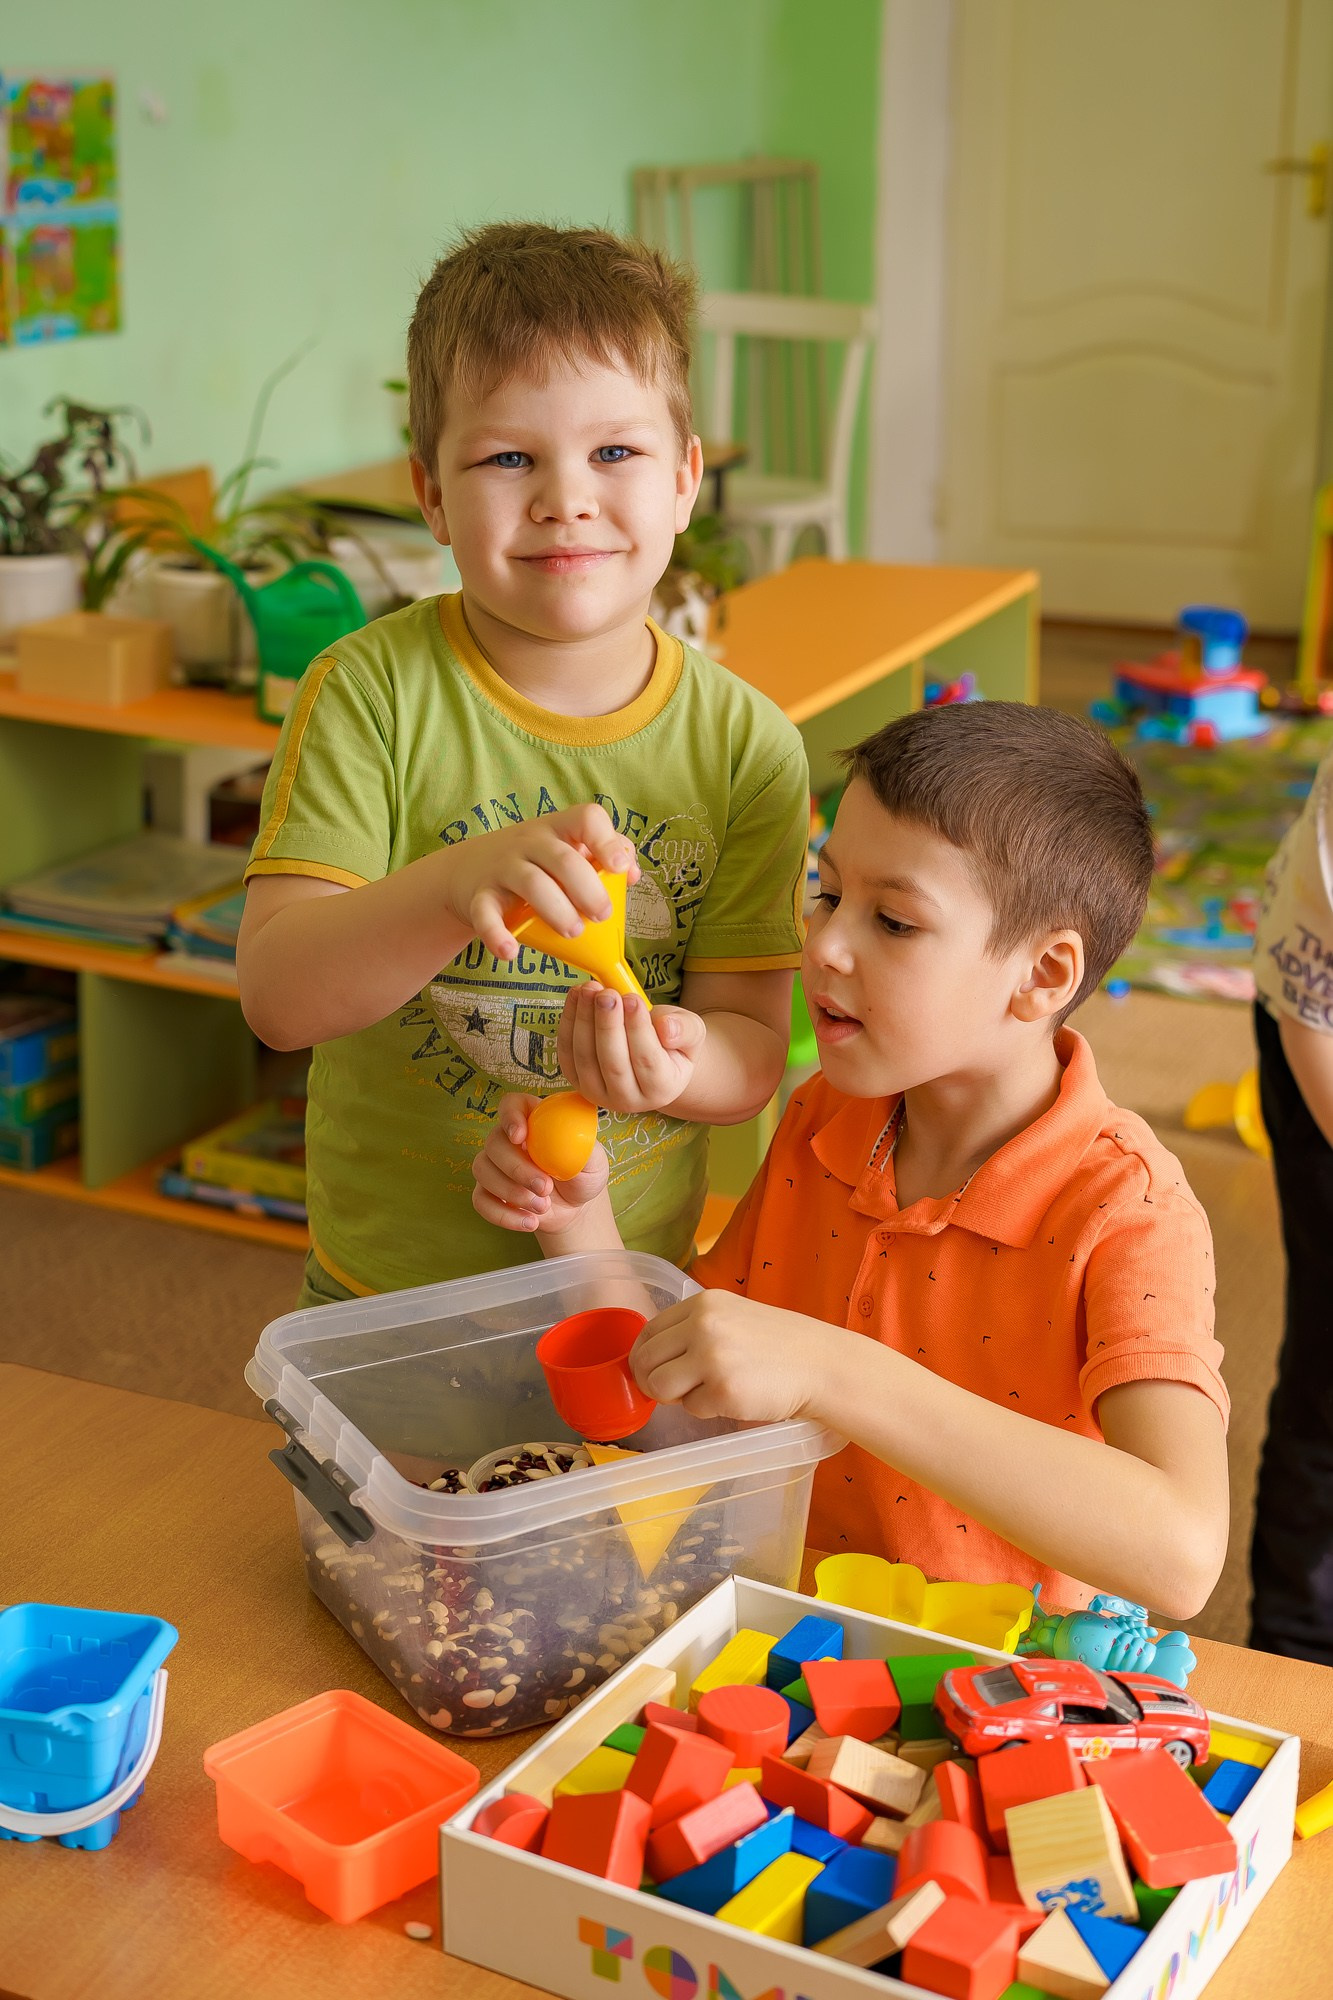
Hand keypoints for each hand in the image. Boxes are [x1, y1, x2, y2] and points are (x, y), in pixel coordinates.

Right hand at [442, 804, 638, 961]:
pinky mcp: (479, 896)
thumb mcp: (565, 850)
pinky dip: (497, 935)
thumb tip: (631, 874)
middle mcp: (530, 842)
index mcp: (558, 829)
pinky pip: (486, 913)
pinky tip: (511, 953)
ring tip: (573, 932)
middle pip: (563, 859)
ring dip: (557, 910)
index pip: (586, 818)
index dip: (606, 841)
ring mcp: (503, 867)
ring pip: (531, 883)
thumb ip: (602, 856)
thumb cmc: (533, 864)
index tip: (618, 869)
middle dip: (588, 890)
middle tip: (602, 916)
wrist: (467, 870)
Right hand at [471, 1092, 609, 1235]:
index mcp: (534, 1120)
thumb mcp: (594, 1161)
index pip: (511, 1104)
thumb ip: (584, 1147)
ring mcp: (494, 1165)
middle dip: (517, 1168)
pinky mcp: (488, 1192)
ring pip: (482, 1170)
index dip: (510, 1116)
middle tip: (544, 1187)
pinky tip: (529, 1222)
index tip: (519, 1137)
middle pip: (494, 1142)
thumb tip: (575, 1136)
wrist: (575, 1208)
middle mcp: (508, 1139)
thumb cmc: (583, 1175)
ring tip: (543, 1207)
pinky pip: (480, 1200)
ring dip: (511, 1193)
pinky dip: (503, 1215)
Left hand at [557, 983, 705, 1114]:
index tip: (633, 999)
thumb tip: (667, 1028)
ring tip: (590, 989)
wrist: (652, 1060)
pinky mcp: (576, 1081)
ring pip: (585, 1058)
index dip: (638, 1029)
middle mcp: (628, 1099)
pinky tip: (576, 996)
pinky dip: (568, 1022)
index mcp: (661, 1089)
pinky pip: (567, 1052)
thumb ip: (684, 1030)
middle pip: (613, 1063)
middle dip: (607, 1024)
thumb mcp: (691, 1032)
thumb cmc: (673, 1043)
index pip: (647, 1061)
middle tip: (607, 993)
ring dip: (583, 1020)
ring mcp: (598, 1093)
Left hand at [631, 1290, 827, 1423]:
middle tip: (676, 1391)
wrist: (821, 1365)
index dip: (644, 1356)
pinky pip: (692, 1409)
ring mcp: (712, 1358)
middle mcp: (703, 1325)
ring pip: (660, 1387)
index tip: (652, 1371)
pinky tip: (735, 1398)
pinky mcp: (723, 1391)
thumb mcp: (733, 1317)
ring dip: (678, 1397)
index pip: (648, 1331)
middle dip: (654, 1381)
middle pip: (646, 1361)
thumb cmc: (778, 1345)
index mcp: (703, 1303)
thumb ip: (694, 1328)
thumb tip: (650, 1358)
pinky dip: (708, 1410)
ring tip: (708, 1392)